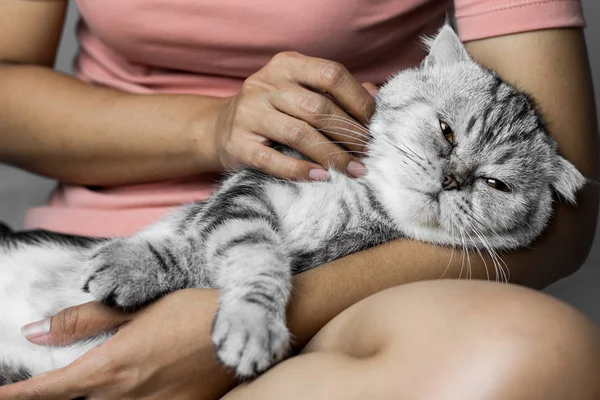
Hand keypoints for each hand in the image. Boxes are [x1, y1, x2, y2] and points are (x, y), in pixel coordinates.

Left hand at [0, 289, 235, 399]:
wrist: (242, 331)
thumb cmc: (190, 312)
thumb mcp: (136, 307)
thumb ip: (83, 322)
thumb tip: (35, 331)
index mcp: (112, 367)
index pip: (50, 390)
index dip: (18, 395)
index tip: (0, 396)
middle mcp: (126, 396)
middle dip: (57, 396)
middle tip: (54, 385)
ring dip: (93, 397)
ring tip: (101, 381)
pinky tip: (135, 387)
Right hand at [213, 51, 376, 179]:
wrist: (218, 128)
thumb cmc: (271, 110)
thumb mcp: (300, 91)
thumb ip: (334, 92)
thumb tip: (375, 96)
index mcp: (286, 66)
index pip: (330, 74)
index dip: (357, 99)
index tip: (372, 123)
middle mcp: (265, 85)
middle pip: (317, 108)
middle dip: (349, 133)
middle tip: (367, 152)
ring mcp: (249, 114)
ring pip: (299, 134)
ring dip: (332, 156)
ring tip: (353, 170)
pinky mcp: (238, 144)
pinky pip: (273, 160)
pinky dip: (300, 170)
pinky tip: (322, 177)